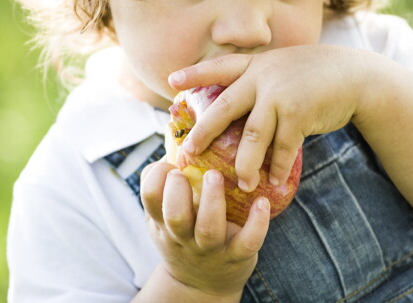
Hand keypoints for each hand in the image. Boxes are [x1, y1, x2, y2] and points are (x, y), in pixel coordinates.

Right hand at [140, 160, 270, 298]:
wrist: (200, 285)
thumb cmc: (183, 234)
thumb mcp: (164, 214)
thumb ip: (169, 177)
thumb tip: (177, 127)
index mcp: (163, 220)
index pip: (150, 198)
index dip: (156, 178)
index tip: (169, 165)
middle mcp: (183, 235)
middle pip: (175, 215)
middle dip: (178, 191)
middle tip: (185, 172)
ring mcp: (210, 247)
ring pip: (209, 228)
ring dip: (213, 201)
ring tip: (216, 175)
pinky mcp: (237, 256)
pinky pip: (248, 241)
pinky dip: (257, 223)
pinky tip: (262, 202)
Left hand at [168, 45, 369, 190]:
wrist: (355, 75)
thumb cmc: (314, 75)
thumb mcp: (281, 67)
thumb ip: (259, 80)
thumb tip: (235, 106)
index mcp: (255, 65)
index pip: (219, 67)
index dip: (195, 74)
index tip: (171, 82)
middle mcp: (263, 77)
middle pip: (224, 108)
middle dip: (204, 132)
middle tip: (189, 152)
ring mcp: (280, 95)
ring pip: (252, 136)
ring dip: (245, 163)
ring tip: (242, 184)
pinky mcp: (299, 113)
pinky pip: (283, 147)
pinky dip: (277, 167)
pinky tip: (273, 181)